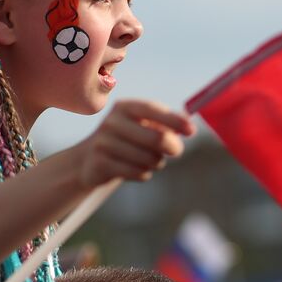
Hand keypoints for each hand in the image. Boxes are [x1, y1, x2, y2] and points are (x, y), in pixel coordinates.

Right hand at [72, 99, 195, 186]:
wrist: (89, 160)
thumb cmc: (127, 140)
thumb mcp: (143, 126)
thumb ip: (166, 124)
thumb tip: (189, 128)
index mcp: (125, 107)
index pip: (154, 110)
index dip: (175, 120)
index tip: (191, 131)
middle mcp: (112, 122)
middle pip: (157, 138)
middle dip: (173, 147)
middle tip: (176, 151)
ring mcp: (104, 143)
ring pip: (150, 159)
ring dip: (156, 162)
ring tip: (148, 159)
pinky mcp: (101, 164)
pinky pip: (139, 173)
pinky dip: (144, 173)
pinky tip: (136, 169)